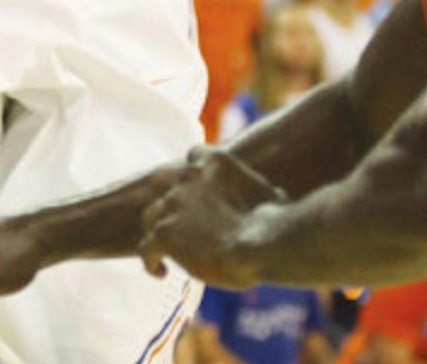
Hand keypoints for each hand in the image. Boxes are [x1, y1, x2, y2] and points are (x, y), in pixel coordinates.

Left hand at [138, 148, 286, 289]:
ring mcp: (172, 203)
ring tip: (166, 252)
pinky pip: (146, 247)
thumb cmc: (276, 222)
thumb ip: (262, 191)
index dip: (193, 174)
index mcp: (215, 161)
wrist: (261, 244)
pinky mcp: (163, 233)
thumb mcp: (272, 195)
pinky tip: (161, 272)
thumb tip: (279, 195)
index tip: (196, 191)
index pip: (193, 154)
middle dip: (167, 200)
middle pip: (163, 183)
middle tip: (174, 222)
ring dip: (157, 232)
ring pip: (151, 216)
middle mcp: (188, 176)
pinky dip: (151, 260)